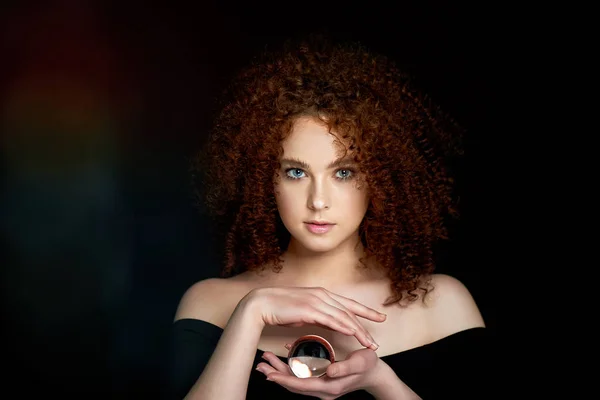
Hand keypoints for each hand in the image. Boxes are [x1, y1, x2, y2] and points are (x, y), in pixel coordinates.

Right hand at [245, 286, 385, 348]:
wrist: (261, 303)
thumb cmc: (279, 308)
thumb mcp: (302, 310)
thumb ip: (315, 314)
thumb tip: (323, 321)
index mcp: (321, 294)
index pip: (348, 303)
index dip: (365, 310)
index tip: (379, 316)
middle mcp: (322, 295)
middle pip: (350, 310)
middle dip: (367, 322)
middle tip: (379, 332)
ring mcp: (316, 301)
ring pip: (344, 316)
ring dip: (358, 330)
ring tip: (369, 342)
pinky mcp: (310, 309)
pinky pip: (331, 319)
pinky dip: (344, 327)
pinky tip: (353, 334)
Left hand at [256, 344, 381, 399]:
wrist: (376, 373)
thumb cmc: (368, 365)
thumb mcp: (359, 363)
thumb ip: (344, 367)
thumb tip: (329, 371)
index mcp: (330, 386)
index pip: (301, 385)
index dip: (284, 379)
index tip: (269, 373)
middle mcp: (322, 389)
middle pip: (294, 384)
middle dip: (276, 375)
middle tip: (260, 366)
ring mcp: (321, 386)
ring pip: (296, 380)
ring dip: (280, 371)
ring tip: (265, 361)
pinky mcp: (321, 379)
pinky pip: (302, 376)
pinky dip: (291, 368)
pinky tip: (284, 356)